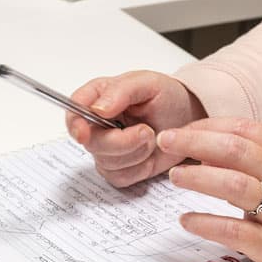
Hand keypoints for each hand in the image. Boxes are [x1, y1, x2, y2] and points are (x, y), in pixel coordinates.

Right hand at [66, 70, 206, 186]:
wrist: (188, 121)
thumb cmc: (168, 97)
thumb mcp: (148, 83)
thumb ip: (121, 90)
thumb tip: (97, 108)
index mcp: (98, 97)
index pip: (73, 110)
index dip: (75, 124)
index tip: (84, 133)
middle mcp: (96, 124)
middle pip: (90, 142)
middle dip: (122, 141)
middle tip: (146, 131)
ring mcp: (105, 149)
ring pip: (106, 162)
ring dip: (136, 153)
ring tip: (152, 137)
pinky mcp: (117, 169)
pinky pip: (119, 177)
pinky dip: (139, 169)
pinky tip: (149, 155)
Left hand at [160, 117, 261, 261]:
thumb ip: (257, 159)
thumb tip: (209, 152)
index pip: (244, 129)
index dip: (208, 126)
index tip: (183, 129)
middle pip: (234, 149)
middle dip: (194, 142)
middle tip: (166, 142)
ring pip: (233, 184)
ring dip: (198, 177)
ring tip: (175, 176)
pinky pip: (233, 230)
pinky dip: (206, 223)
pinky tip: (187, 219)